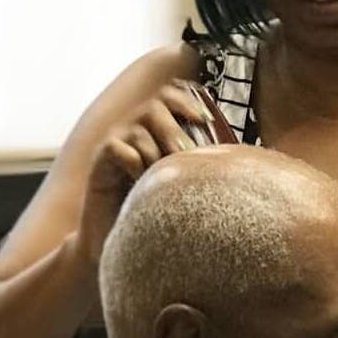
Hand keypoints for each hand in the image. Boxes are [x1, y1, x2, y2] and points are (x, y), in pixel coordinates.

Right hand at [78, 80, 212, 261]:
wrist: (119, 242)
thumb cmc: (157, 212)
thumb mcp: (184, 183)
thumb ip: (201, 165)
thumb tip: (237, 157)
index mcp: (156, 129)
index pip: (168, 96)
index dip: (185, 100)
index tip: (205, 118)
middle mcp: (134, 130)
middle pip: (154, 107)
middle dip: (172, 128)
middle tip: (183, 153)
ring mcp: (116, 144)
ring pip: (138, 129)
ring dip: (155, 150)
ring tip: (161, 176)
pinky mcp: (99, 163)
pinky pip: (118, 148)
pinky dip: (134, 163)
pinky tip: (141, 184)